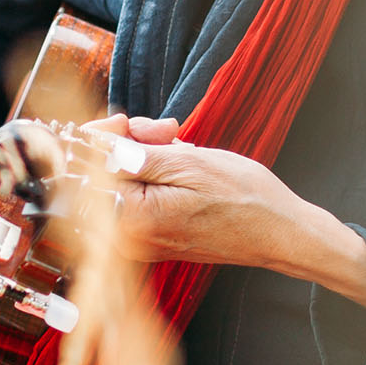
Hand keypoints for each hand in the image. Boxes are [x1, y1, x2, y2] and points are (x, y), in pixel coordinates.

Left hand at [86, 116, 365, 306]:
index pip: (86, 169)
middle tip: (165, 130)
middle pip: (101, 175)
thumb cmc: (243, 199)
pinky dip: (152, 175)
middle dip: (127, 142)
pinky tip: (178, 162)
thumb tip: (89, 144)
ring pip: (120, 182)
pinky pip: (135, 198)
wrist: (280, 233)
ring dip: (144, 154)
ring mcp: (138, 242)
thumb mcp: (185, 161)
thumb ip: (130, 154)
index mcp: (129, 220)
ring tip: (179, 143)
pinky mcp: (151, 240)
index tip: (124, 121)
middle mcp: (126, 239)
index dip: (101, 136)